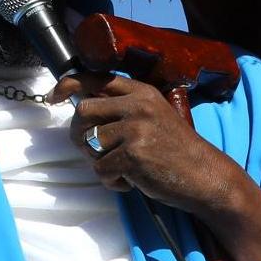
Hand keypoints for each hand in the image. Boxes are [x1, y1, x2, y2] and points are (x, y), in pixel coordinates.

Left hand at [54, 74, 260, 260]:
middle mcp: (137, 105)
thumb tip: (80, 108)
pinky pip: (101, 169)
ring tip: (122, 169)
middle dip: (79, 134)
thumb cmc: (176, 150)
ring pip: (91, 144)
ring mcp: (135, 129)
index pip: (95, 78)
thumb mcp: (153, 116)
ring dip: (100, 162)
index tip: (54, 96)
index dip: (69, 85)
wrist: (206, 176)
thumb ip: (123, 109)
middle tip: (93, 151)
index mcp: (141, 92)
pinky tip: (131, 182)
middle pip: (83, 112)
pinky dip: (111, 181)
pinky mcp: (133, 154)